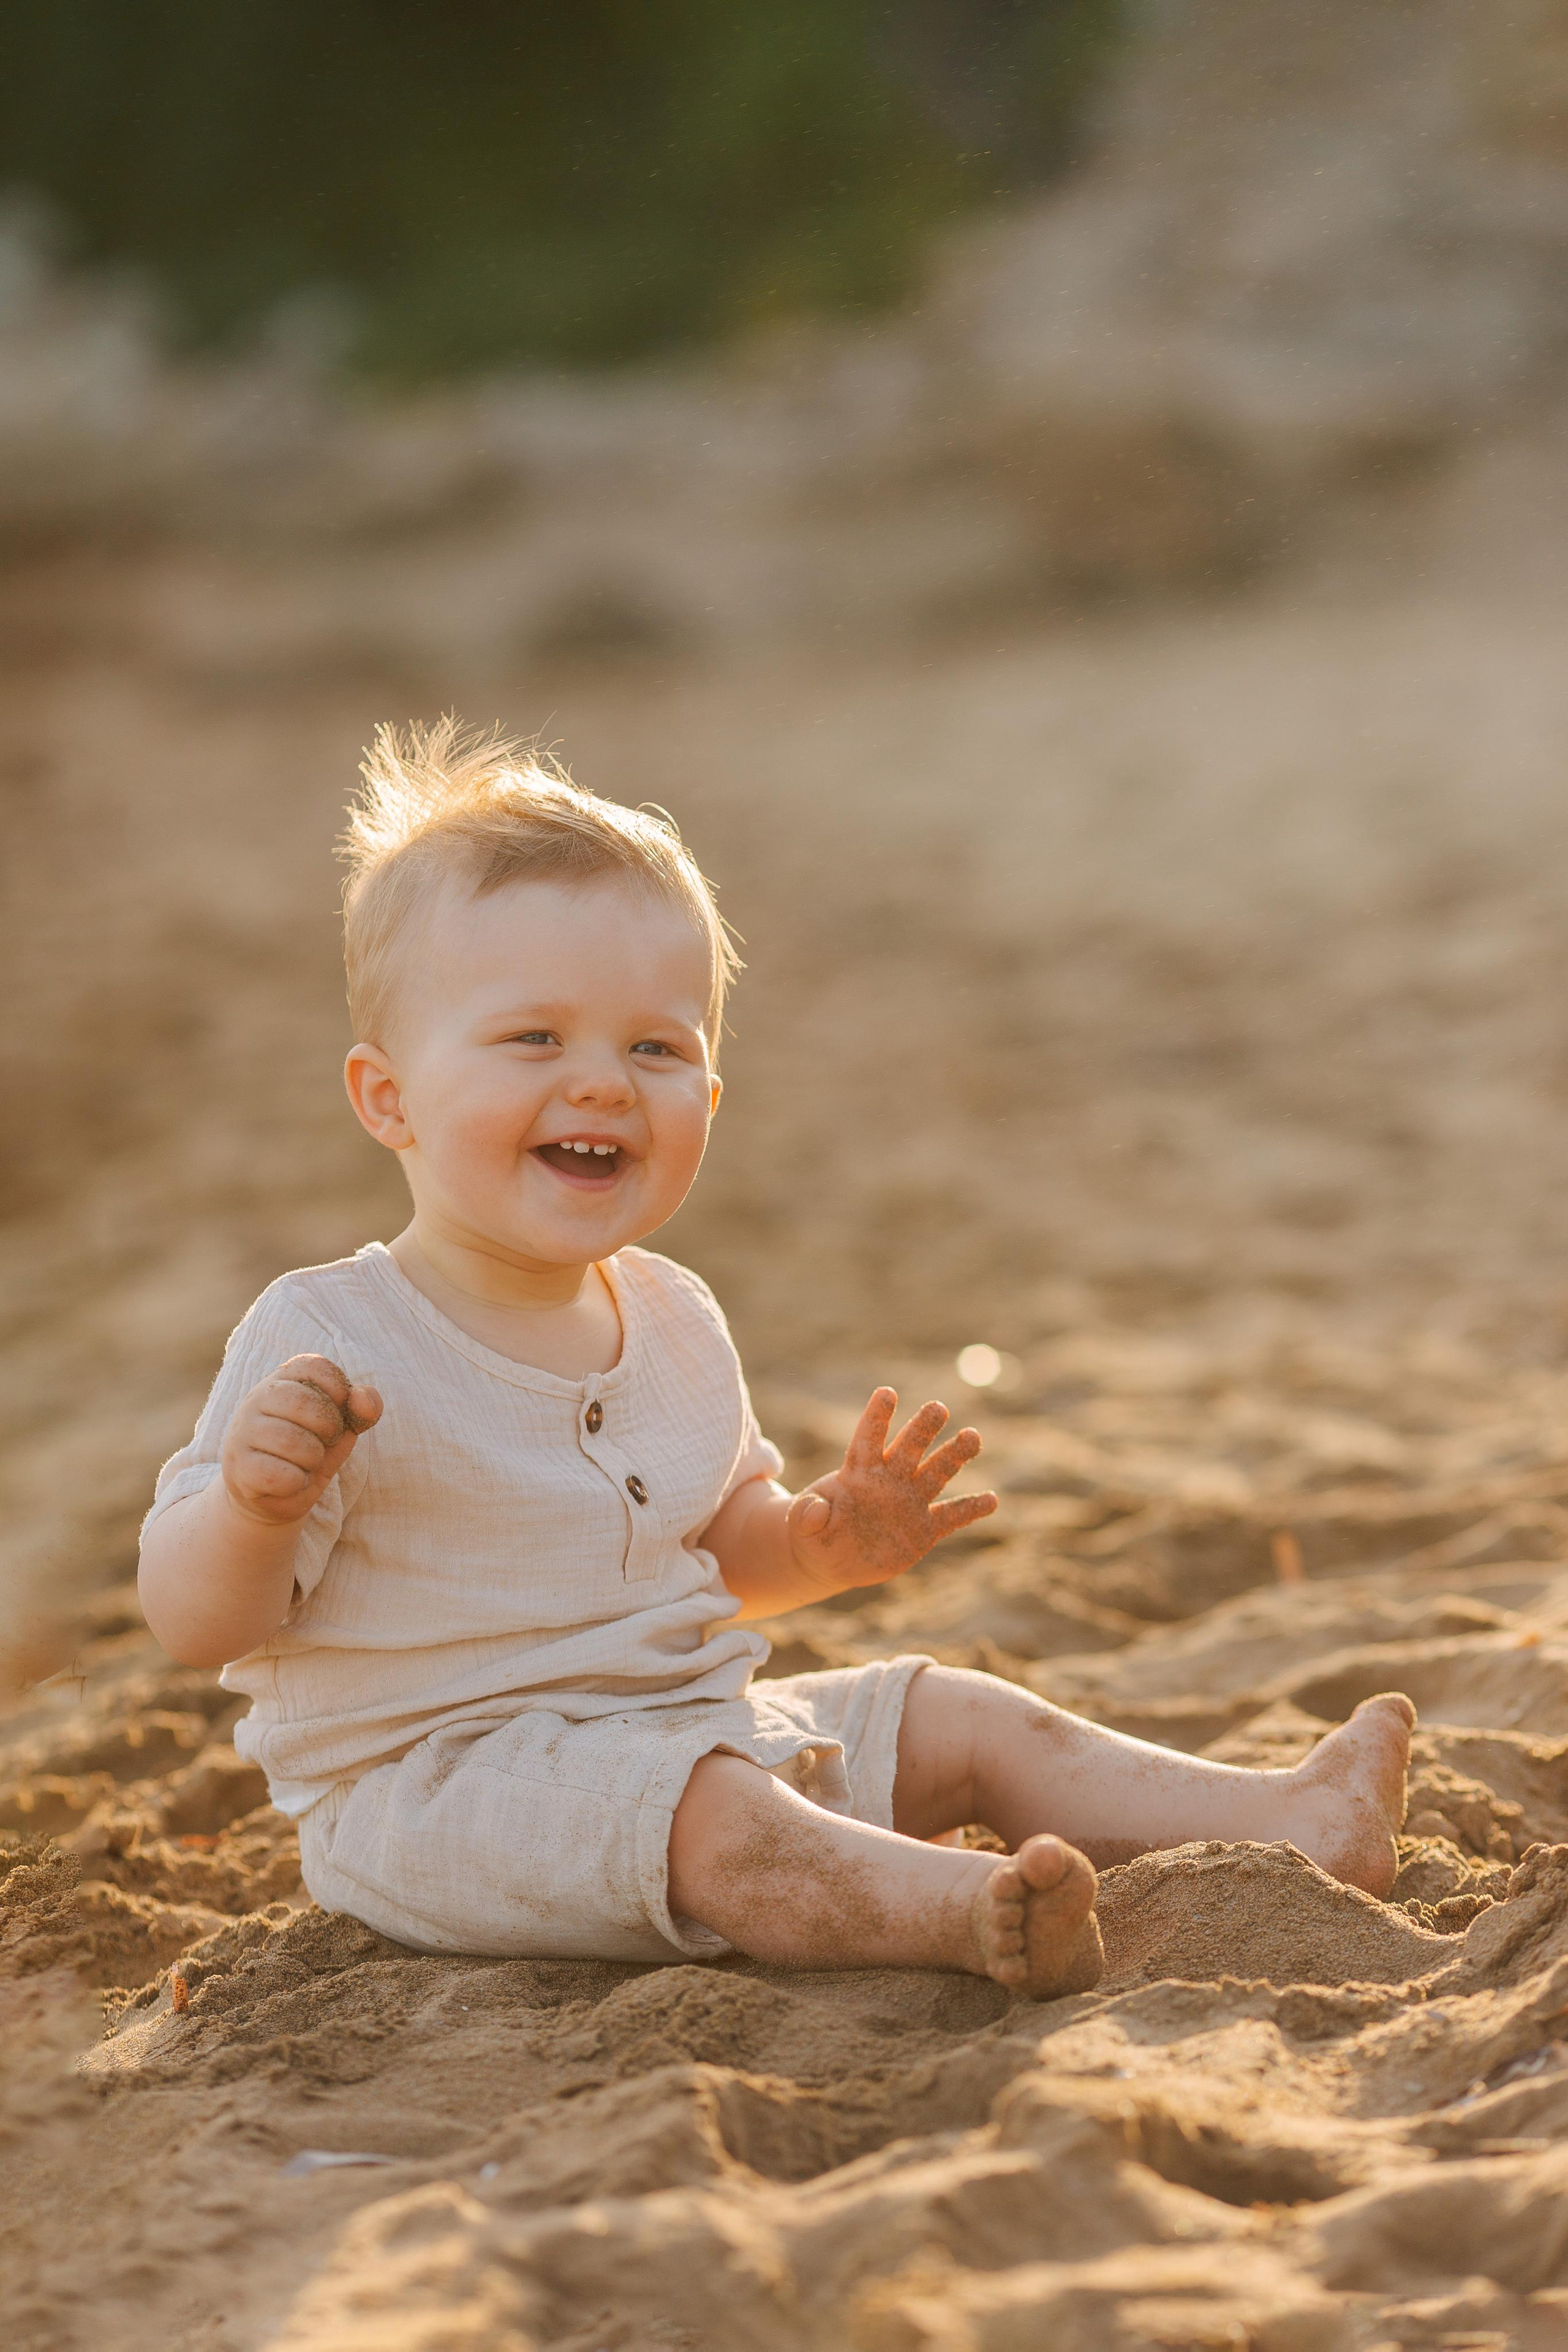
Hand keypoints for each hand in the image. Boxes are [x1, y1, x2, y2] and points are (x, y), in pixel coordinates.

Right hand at [221, 1354, 382, 1528]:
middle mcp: (256, 1398)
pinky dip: (296, 1483)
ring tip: (305, 1463)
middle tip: (324, 1442)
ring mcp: (242, 1432)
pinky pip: (278, 1474)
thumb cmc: (310, 1451)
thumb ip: (362, 1409)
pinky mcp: (238, 1467)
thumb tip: (363, 1398)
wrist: (275, 1496)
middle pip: (303, 1402)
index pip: (314, 1365)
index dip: (338, 1390)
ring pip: (291, 1441)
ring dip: (312, 1460)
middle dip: (328, 1428)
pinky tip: (291, 1481)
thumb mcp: (343, 1428)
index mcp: (283, 1379)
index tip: (339, 1412)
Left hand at [784, 1388, 996, 1596]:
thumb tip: (816, 1510)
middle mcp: (889, 1479)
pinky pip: (951, 1517)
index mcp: (858, 1471)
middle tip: (938, 1407)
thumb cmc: (813, 1531)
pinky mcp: (923, 1529)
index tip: (887, 1392)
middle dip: (923, 1428)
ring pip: (936, 1473)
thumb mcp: (801, 1524)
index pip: (868, 1438)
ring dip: (954, 1455)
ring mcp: (909, 1502)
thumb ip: (806, 1515)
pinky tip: (992, 1500)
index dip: (876, 1417)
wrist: (830, 1558)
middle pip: (909, 1448)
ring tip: (973, 1436)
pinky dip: (971, 1509)